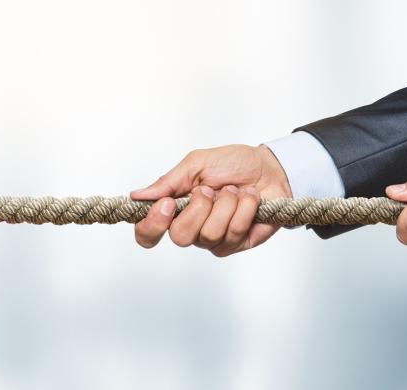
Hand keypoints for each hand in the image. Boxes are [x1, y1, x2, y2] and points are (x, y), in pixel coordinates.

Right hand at [131, 144, 290, 255]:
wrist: (270, 168)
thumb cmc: (232, 164)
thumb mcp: (195, 164)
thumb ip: (167, 182)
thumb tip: (137, 195)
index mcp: (174, 209)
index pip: (147, 233)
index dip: (152, 225)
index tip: (168, 204)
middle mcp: (190, 228)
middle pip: (180, 237)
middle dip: (199, 208)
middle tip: (210, 190)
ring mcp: (214, 239)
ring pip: (209, 234)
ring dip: (226, 204)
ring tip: (235, 191)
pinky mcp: (237, 243)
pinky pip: (234, 232)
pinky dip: (244, 208)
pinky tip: (249, 198)